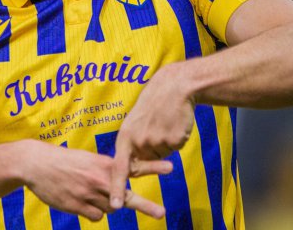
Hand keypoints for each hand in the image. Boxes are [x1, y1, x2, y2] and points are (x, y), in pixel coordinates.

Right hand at [19, 140, 170, 220]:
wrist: (37, 164)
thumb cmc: (64, 161)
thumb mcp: (88, 160)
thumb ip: (106, 174)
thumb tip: (118, 195)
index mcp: (104, 164)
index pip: (133, 167)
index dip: (153, 168)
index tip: (171, 168)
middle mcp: (100, 180)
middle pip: (127, 198)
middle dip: (146, 206)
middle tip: (162, 213)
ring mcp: (89, 195)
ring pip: (110, 209)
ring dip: (105, 204)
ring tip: (86, 191)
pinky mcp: (78, 207)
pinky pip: (96, 217)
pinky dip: (92, 212)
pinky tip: (79, 200)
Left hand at [109, 63, 195, 208]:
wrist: (174, 87)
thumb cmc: (154, 105)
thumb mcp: (135, 122)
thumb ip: (134, 143)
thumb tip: (138, 165)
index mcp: (126, 137)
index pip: (119, 167)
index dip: (117, 187)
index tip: (115, 205)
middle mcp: (139, 142)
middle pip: (148, 162)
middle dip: (154, 154)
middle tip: (156, 129)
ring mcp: (157, 142)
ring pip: (163, 156)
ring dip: (166, 143)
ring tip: (165, 121)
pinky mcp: (174, 141)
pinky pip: (176, 148)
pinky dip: (177, 138)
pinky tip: (175, 122)